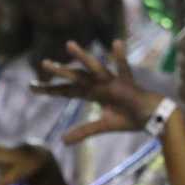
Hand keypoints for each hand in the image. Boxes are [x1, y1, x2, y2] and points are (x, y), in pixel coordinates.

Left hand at [31, 40, 162, 140]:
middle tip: (43, 64)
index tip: (31, 87)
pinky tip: (116, 43)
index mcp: (92, 94)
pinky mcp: (126, 84)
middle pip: (76, 78)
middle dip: (60, 72)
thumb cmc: (131, 118)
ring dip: (83, 57)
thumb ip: (83, 131)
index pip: (66, 91)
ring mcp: (112, 83)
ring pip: (94, 69)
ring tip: (69, 45)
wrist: (153, 117)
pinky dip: (120, 57)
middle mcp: (99, 85)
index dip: (49, 89)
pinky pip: (123, 69)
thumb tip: (62, 142)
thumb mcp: (104, 125)